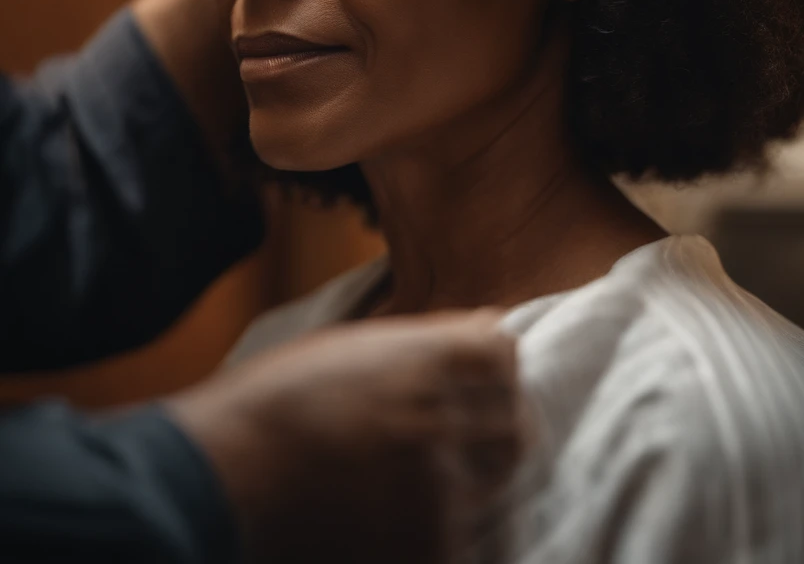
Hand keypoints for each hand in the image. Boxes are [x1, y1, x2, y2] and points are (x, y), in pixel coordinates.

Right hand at [168, 311, 523, 563]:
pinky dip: (447, 536)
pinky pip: (468, 543)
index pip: (505, 355)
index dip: (490, 368)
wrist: (221, 475)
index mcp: (430, 357)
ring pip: (495, 487)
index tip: (475, 381)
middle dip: (493, 427)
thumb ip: (423, 343)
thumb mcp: (351, 346)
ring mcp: (439, 489)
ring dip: (470, 485)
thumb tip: (487, 329)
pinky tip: (404, 524)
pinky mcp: (426, 549)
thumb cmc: (274, 402)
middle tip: (456, 439)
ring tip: (420, 485)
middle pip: (513, 424)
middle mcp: (446, 417)